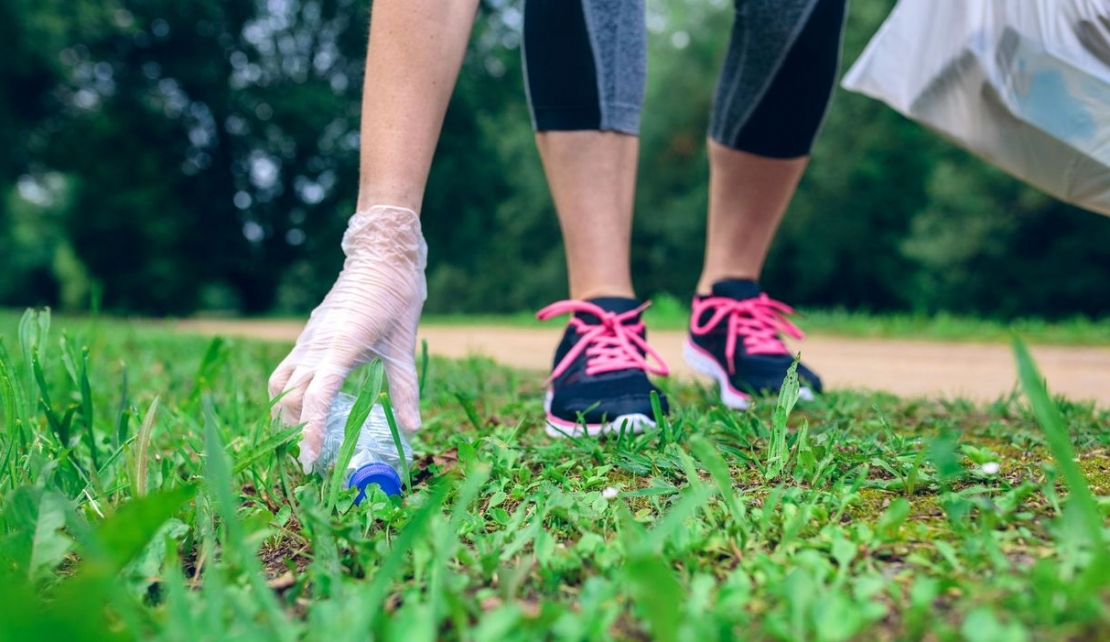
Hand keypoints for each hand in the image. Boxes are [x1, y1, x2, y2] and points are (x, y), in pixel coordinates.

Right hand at [268, 205, 426, 471]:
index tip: (312, 460)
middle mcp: (315, 346)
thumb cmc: (397, 296)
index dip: (310, 433)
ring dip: (284, 414)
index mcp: (340, 349)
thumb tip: (414, 429)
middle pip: (289, 399)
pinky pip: (286, 370)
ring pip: (280, 385)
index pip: (315, 400)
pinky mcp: (308, 336)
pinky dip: (288, 394)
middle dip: (294, 432)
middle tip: (309, 463)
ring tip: (300, 439)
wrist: (382, 255)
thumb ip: (405, 390)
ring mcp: (307, 340)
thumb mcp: (404, 346)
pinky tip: (305, 409)